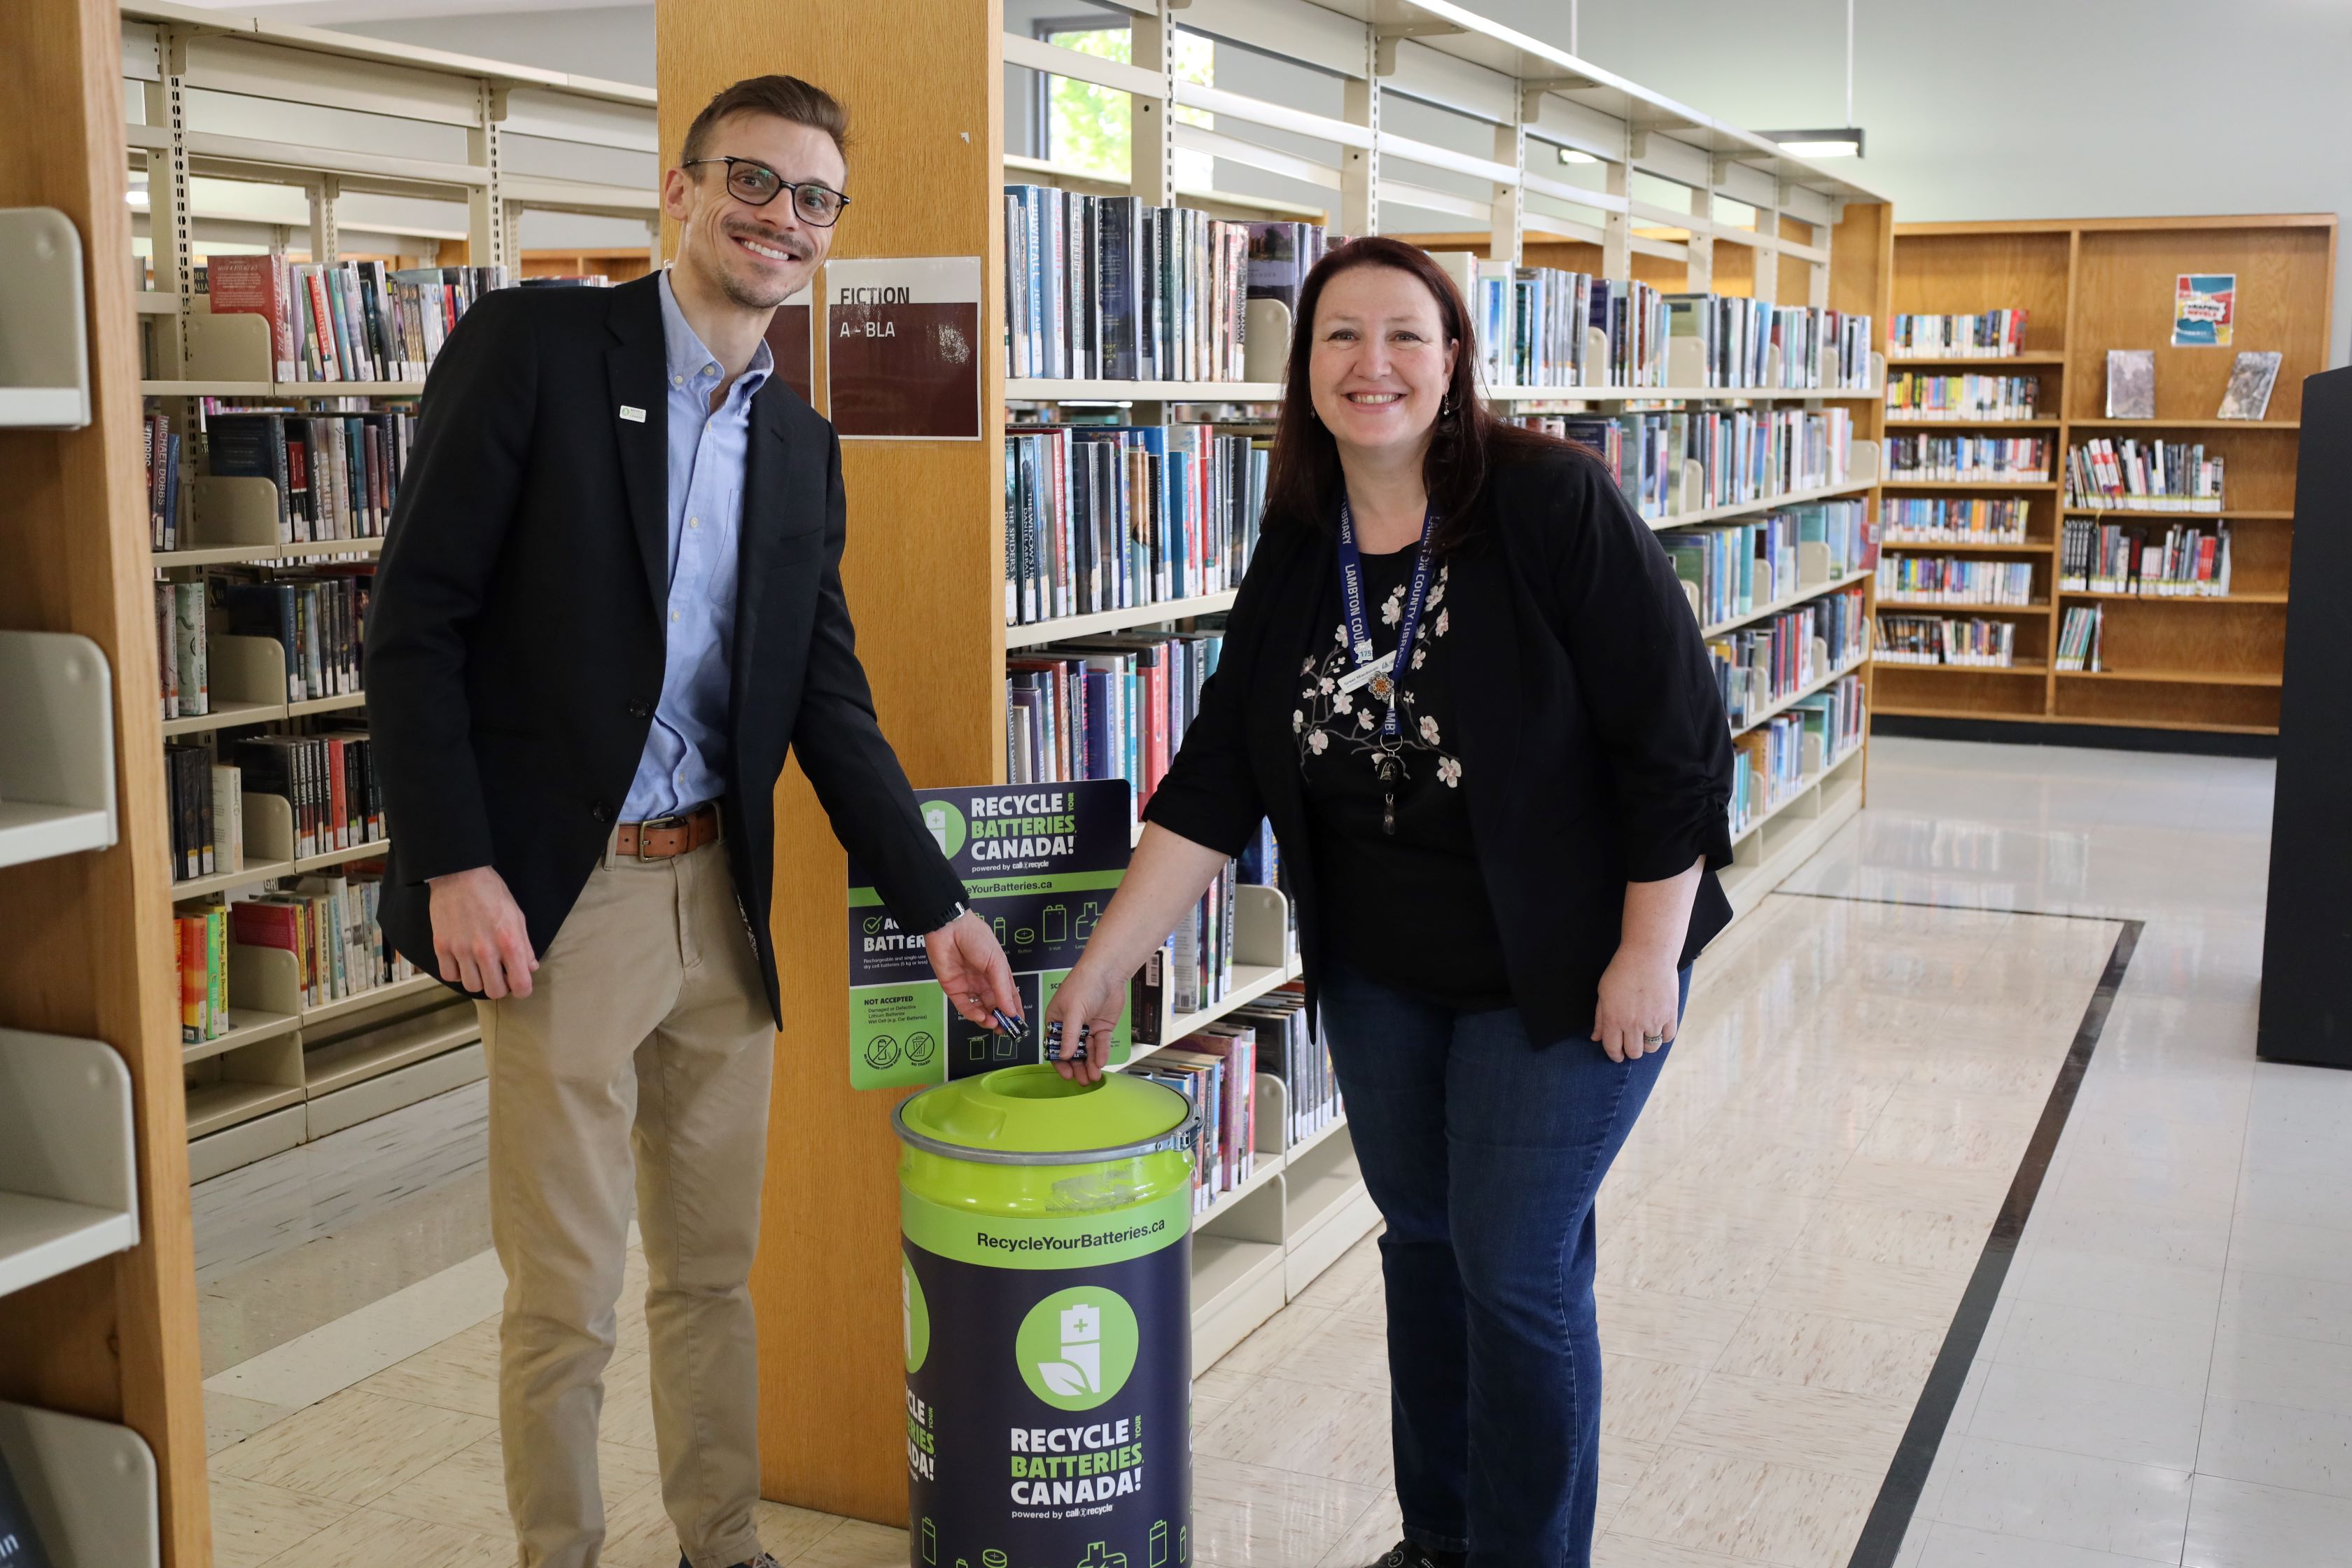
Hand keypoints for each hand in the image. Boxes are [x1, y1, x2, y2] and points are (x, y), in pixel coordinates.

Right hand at [428, 865, 537, 999]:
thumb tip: (530, 967)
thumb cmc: (492, 893)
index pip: (520, 984)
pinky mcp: (441, 946)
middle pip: (494, 992)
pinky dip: (457, 973)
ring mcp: (461, 950)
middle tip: (499, 975)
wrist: (459, 874)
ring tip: (480, 967)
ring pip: (471, 986)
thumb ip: (525, 945)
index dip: (523, 989)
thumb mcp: (517, 915)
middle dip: (500, 987)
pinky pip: (450, 976)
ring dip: (478, 980)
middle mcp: (485, 951)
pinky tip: (463, 962)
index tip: (519, 984)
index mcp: (509, 943)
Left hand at [926, 911, 1021, 1031]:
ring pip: (979, 1009)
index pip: (1009, 997)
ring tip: (993, 1024)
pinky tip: (980, 1016)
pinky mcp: (953, 989)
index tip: (1020, 1025)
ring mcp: (968, 986)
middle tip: (1005, 1030)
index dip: (1014, 1011)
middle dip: (1000, 1019)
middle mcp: (984, 982)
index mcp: (998, 974)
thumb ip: (1002, 989)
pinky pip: (963, 1006)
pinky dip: (972, 1014)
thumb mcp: (996, 963)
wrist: (949, 928)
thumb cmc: (977, 938)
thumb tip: (1011, 1011)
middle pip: (994, 1006)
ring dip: (987, 1019)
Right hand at [1042, 962, 1124, 1084]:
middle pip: (1072, 1052)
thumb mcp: (1073, 1011)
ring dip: (1090, 1063)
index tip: (1066, 1074)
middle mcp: (1070, 1026)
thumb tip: (1064, 1056)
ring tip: (1093, 1076)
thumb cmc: (1083, 984)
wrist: (1108, 973)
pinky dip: (1101, 1053)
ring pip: (1087, 1050)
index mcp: (1056, 1020)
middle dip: (1077, 1066)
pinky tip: (1101, 1062)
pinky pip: (1100, 1044)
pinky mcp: (1102, 1028)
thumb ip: (1069, 1035)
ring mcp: (1087, 1027)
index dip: (1059, 1061)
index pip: (1054, 1046)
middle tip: (1082, 1080)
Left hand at [1592, 943, 1678, 1063]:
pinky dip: (1663, 1036)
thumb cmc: (1622, 970)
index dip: (1615, 1055)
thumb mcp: (1603, 992)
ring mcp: (1653, 1020)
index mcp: (1614, 1018)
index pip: (1613, 1048)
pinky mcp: (1670, 1014)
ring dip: (1647, 1045)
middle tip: (1631, 1044)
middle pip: (1634, 1052)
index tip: (1618, 1055)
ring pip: (1652, 1048)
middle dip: (1630, 1052)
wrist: (1648, 954)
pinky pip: (1668, 1037)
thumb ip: (1600, 1018)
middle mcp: (1633, 1023)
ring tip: (1645, 1034)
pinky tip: (1658, 1028)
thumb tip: (1596, 1038)